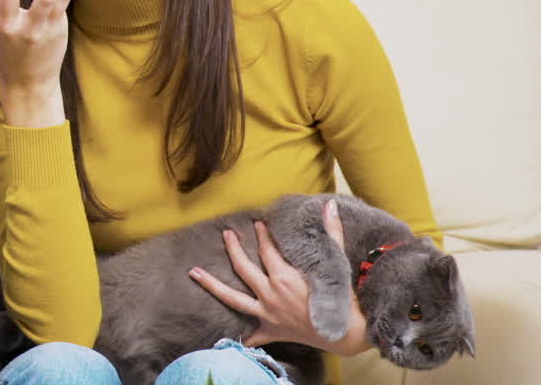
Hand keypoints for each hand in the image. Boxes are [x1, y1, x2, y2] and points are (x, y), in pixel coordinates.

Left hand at [189, 200, 368, 355]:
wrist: (347, 334)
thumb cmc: (343, 298)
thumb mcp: (337, 262)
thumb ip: (332, 231)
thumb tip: (329, 205)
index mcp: (284, 277)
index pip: (266, 250)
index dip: (261, 235)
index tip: (258, 224)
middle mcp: (271, 294)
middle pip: (243, 268)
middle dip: (233, 248)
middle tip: (226, 234)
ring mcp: (268, 314)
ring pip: (232, 299)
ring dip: (212, 285)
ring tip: (193, 273)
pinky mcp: (272, 331)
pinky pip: (252, 335)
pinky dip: (241, 335)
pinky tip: (229, 334)